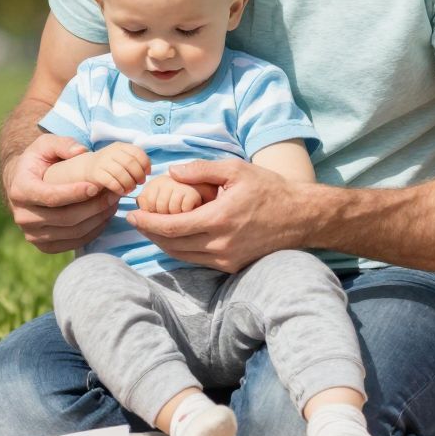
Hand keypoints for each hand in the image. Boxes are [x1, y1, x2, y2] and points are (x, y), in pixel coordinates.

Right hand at [4, 133, 118, 253]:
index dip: (74, 193)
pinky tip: (104, 217)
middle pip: (65, 218)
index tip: (96, 186)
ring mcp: (32, 234)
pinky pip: (74, 243)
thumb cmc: (37, 162)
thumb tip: (80, 151)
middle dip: (93, 207)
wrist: (22, 185)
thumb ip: (62, 144)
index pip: (50, 197)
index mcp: (20, 190)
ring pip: (72, 233)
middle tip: (113, 194)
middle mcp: (23, 216)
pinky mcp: (44, 246)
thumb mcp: (45, 145)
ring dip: (97, 219)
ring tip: (112, 204)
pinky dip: (93, 232)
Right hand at [85, 142, 151, 196]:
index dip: (145, 164)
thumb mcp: (122, 159)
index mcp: (120, 146)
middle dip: (138, 175)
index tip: (147, 173)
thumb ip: (135, 162)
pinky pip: (110, 181)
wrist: (86, 168)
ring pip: (121, 172)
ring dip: (129, 183)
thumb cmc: (110, 167)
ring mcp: (102, 162)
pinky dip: (119, 188)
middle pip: (130, 162)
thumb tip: (148, 171)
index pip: (137, 152)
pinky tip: (121, 191)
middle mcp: (111, 152)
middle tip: (139, 183)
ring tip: (130, 189)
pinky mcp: (95, 173)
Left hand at [128, 158, 308, 272]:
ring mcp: (227, 259)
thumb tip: (171, 172)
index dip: (147, 223)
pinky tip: (175, 235)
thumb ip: (201, 170)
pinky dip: (181, 249)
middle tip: (136, 220)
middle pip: (172, 245)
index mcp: (219, 219)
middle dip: (149, 233)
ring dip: (163, 243)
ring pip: (183, 256)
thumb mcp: (235, 169)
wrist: (302, 217)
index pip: (171, 227)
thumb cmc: (270, 189)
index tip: (132, 214)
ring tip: (150, 227)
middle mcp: (221, 244)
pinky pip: (198, 260)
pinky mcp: (232, 266)